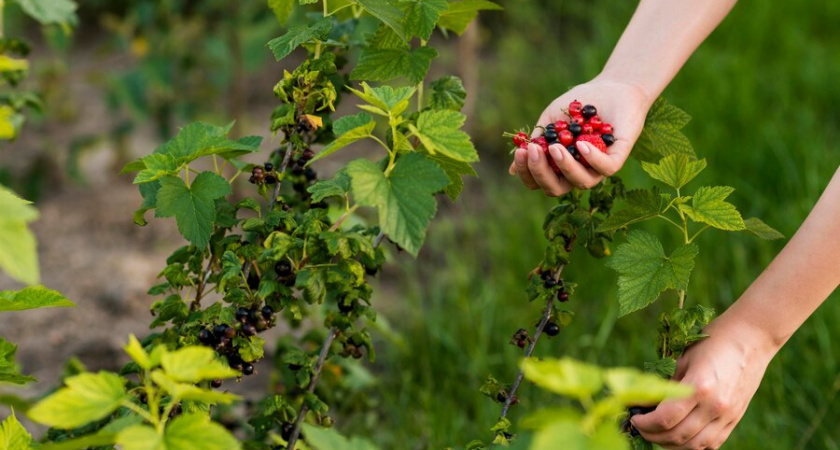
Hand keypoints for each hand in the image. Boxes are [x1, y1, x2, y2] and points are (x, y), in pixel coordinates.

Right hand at [509, 76, 649, 195]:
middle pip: (556, 189)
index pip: (540, 182)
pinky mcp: (618, 158)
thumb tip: (512, 170)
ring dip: (565, 166)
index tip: (521, 152)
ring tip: (556, 146)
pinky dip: (592, 159)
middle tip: (534, 151)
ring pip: (581, 182)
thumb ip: (536, 143)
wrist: (608, 87)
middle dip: (541, 173)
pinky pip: (606, 169)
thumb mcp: (550, 121)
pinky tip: (580, 144)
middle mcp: (578, 172)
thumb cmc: (576, 106)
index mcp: (559, 167)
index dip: (527, 173)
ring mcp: (598, 167)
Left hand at [631, 316, 778, 449]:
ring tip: (657, 433)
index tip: (633, 418)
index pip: (664, 419)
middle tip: (640, 427)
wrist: (751, 338)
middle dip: (652, 435)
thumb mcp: (683, 359)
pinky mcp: (735, 419)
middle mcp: (715, 406)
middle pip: (677, 436)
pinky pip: (711, 443)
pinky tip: (679, 435)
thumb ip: (666, 385)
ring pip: (694, 445)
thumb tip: (643, 403)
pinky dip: (692, 444)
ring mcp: (727, 416)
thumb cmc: (712, 342)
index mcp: (699, 387)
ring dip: (671, 444)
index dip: (644, 423)